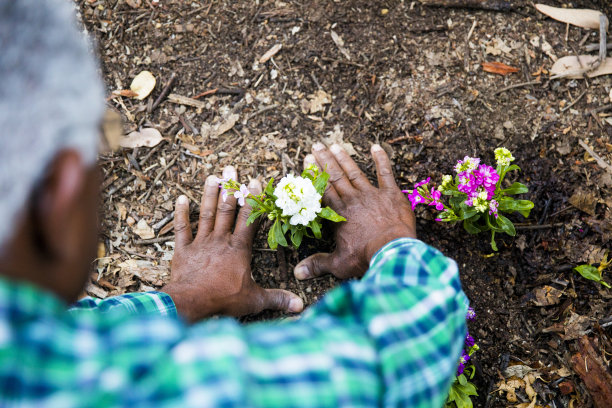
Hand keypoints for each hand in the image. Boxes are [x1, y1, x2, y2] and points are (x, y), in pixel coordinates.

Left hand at [162, 166, 303, 321]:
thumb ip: (277, 299)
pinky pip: (182, 228)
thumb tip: (300, 306)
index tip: (254, 181)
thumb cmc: (224, 300)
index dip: (253, 200)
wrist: (192, 302)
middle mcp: (220, 240)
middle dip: (229, 188)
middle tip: (230, 168)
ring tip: (211, 176)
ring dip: (208, 194)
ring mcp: (200, 243)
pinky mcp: (183, 250)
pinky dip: (181, 213)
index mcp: (239, 248)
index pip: (249, 219)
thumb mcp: (255, 300)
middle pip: (226, 209)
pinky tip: (181, 198)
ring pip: (206, 213)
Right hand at [294, 143, 415, 280]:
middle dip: (325, 160)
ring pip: (355, 172)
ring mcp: (372, 194)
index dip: (314, 173)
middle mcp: (352, 199)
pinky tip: (376, 147)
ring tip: (335, 145)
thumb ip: (318, 264)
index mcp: (338, 213)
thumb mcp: (338, 264)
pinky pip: (385, 173)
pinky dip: (381, 160)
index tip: (307, 159)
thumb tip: (297, 274)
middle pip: (335, 176)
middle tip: (316, 145)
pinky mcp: (391, 194)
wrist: (392, 252)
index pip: (322, 189)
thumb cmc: (364, 258)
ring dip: (345, 158)